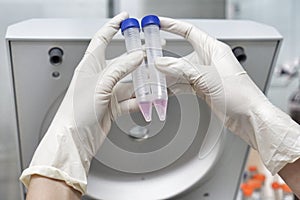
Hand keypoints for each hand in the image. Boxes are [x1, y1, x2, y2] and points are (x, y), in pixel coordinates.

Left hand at [20, 12, 142, 193]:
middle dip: (138, 56)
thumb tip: (138, 56)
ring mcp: (107, 92)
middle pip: (122, 61)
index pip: (102, 39)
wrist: (75, 138)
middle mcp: (99, 77)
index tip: (125, 19)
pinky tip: (151, 98)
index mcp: (90, 65)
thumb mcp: (100, 84)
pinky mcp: (114, 106)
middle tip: (153, 51)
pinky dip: (142, 100)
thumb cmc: (76, 111)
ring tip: (157, 78)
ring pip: (130, 82)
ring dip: (144, 81)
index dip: (113, 27)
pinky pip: (132, 100)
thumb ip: (120, 68)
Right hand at [155, 17, 299, 174]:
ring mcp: (204, 76)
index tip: (158, 24)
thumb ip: (182, 69)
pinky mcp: (202, 89)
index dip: (173, 26)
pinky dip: (173, 87)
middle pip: (181, 55)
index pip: (189, 32)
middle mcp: (208, 61)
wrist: (248, 117)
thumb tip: (161, 62)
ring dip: (167, 76)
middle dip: (165, 59)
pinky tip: (164, 91)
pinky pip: (183, 84)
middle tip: (150, 60)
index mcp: (214, 50)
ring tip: (154, 80)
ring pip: (180, 72)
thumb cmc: (241, 95)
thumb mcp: (208, 78)